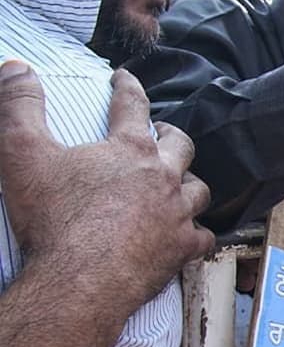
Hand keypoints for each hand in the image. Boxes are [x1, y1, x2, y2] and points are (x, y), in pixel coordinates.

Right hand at [0, 63, 213, 305]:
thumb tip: (14, 67)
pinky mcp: (181, 248)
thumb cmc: (52, 218)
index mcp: (129, 149)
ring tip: (179, 182)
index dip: (127, 87)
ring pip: (197, 189)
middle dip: (171, 134)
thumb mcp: (23, 154)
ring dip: (189, 183)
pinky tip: (192, 235)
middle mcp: (162, 176)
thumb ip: (20, 107)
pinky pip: (203, 237)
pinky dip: (198, 233)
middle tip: (163, 132)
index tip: (124, 78)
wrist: (79, 280)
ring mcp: (177, 213)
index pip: (131, 105)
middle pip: (179, 145)